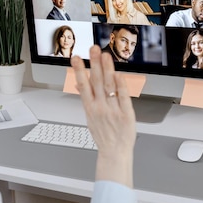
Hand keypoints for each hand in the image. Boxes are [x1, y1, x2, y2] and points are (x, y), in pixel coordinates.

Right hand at [71, 45, 135, 186]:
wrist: (114, 153)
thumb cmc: (104, 136)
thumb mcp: (90, 118)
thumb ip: (88, 101)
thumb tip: (81, 85)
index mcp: (90, 108)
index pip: (83, 85)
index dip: (79, 71)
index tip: (76, 58)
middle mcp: (100, 107)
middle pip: (96, 81)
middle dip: (93, 64)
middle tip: (93, 49)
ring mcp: (113, 110)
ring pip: (109, 86)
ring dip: (106, 69)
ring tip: (105, 56)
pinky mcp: (126, 114)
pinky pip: (123, 97)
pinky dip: (120, 85)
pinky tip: (118, 74)